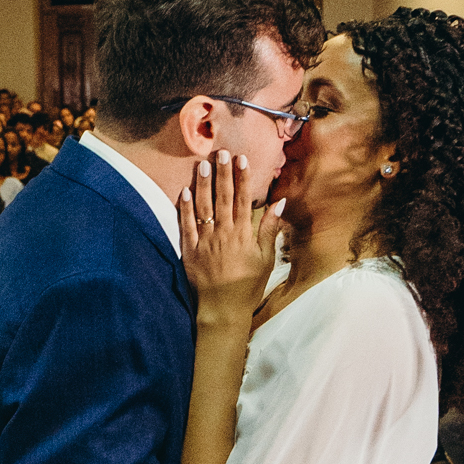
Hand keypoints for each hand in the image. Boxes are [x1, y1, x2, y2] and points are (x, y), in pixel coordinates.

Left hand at [179, 149, 285, 321]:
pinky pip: (186, 227)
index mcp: (243, 236)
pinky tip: (184, 191)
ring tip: (204, 164)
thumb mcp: (266, 260)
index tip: (242, 160)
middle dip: (223, 174)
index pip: (243, 201)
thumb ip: (270, 230)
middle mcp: (224, 235)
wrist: (223, 310)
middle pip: (223, 199)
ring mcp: (205, 242)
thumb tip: (279, 204)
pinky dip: (185, 209)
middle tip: (222, 153)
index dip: (243, 179)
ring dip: (204, 185)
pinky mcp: (190, 251)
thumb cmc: (248, 286)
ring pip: (204, 208)